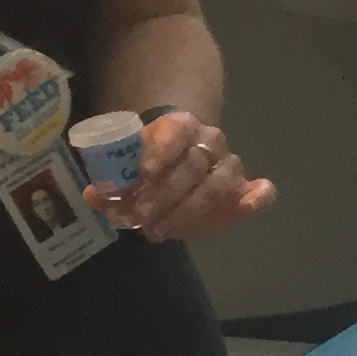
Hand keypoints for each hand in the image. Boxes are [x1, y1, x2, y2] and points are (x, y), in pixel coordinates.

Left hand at [93, 110, 275, 241]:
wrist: (183, 156)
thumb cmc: (152, 161)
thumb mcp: (128, 164)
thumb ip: (112, 182)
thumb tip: (94, 196)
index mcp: (180, 125)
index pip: (175, 132)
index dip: (161, 152)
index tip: (143, 174)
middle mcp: (209, 140)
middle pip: (192, 166)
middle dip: (165, 194)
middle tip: (141, 217)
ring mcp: (230, 163)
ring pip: (217, 184)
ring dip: (188, 210)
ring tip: (160, 230)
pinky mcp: (245, 186)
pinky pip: (262, 189)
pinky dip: (257, 198)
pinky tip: (246, 207)